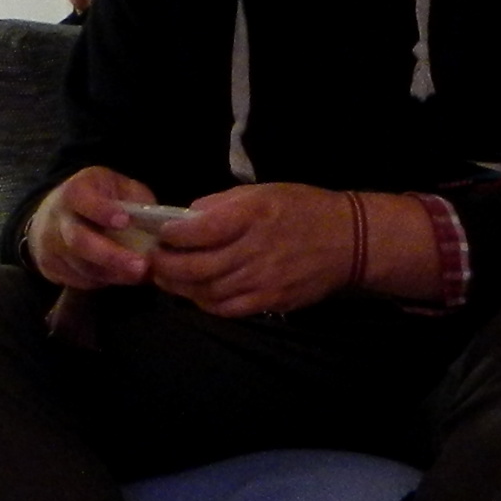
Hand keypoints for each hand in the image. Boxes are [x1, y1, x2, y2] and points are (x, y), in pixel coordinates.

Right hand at [25, 166, 157, 290]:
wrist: (53, 215)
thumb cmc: (96, 197)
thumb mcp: (116, 186)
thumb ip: (134, 199)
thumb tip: (157, 222)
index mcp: (74, 191)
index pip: (82, 200)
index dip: (102, 210)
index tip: (125, 221)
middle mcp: (57, 218)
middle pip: (79, 241)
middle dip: (111, 256)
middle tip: (140, 266)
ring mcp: (50, 245)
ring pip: (81, 266)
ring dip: (113, 273)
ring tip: (138, 275)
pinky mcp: (50, 267)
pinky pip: (78, 279)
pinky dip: (103, 281)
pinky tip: (121, 276)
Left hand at [146, 183, 362, 318]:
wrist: (349, 241)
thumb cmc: (303, 209)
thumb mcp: (263, 191)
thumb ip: (222, 203)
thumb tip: (187, 216)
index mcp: (251, 215)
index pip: (198, 230)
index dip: (171, 235)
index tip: (159, 233)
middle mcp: (253, 249)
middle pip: (195, 267)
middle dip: (164, 266)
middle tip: (151, 261)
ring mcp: (261, 280)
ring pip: (206, 291)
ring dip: (179, 287)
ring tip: (165, 278)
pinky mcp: (269, 302)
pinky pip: (226, 308)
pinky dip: (204, 303)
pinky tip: (195, 293)